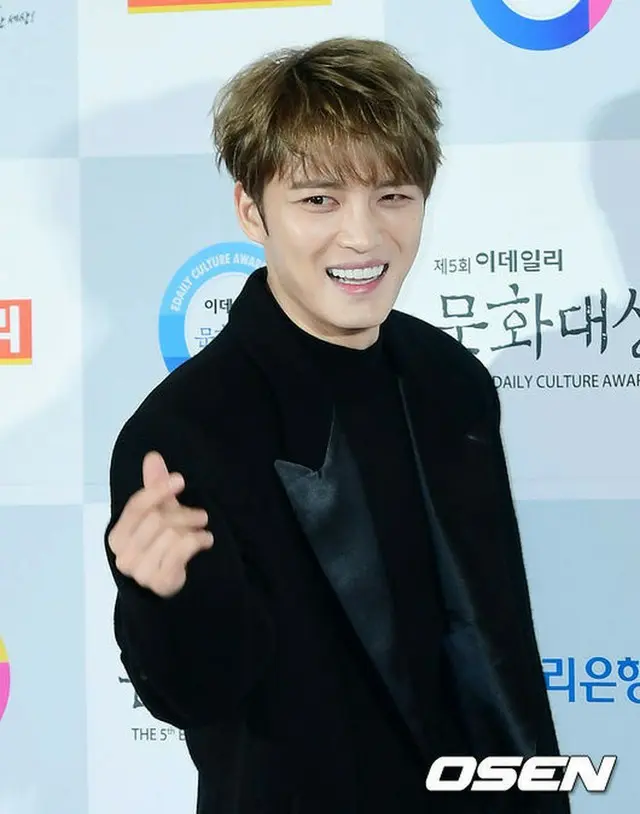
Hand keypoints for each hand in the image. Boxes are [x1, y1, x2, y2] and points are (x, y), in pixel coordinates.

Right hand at [108, 451, 213, 596]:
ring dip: (192, 528)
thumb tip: (152, 456)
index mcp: (117, 536)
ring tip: (202, 529)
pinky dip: (198, 540)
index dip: (158, 490)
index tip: (179, 480)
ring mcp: (140, 572)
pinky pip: (181, 550)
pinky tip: (205, 540)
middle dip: (183, 513)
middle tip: (200, 514)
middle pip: (156, 520)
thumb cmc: (163, 547)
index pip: (136, 507)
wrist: (172, 586)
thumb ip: (155, 488)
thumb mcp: (159, 515)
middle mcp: (123, 555)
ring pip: (170, 534)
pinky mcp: (160, 582)